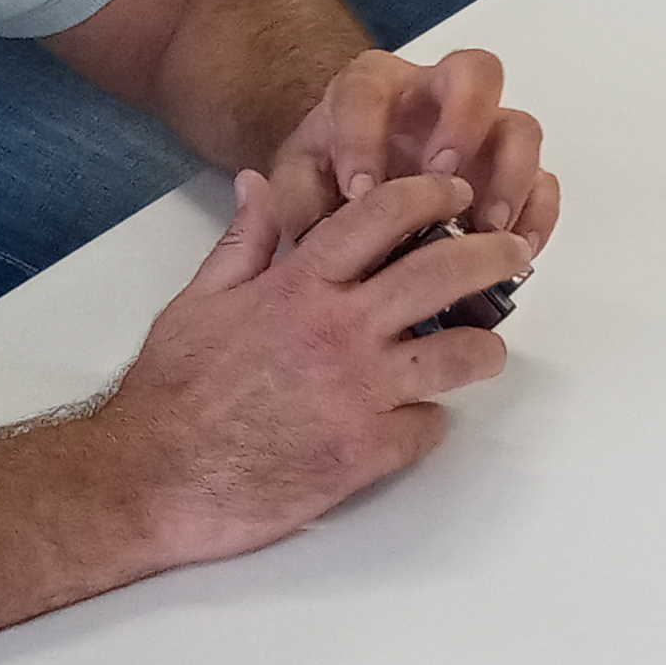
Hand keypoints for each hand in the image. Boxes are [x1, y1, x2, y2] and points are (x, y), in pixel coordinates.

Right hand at [98, 170, 517, 563]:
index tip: (454, 192)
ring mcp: (357, 394)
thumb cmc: (168, 394)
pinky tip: (418, 421)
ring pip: (457, 355)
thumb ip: (243, 243)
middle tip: (514, 252)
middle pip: (441, 275)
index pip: (381, 215)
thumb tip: (257, 184)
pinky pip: (427, 429)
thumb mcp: (197, 301)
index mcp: (297, 286)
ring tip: (486, 349)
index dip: (429, 195)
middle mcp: (338, 331)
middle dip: (491, 256)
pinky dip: (428, 423)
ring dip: (482, 348)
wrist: (150, 480)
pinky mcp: (363, 454)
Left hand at [264, 47, 560, 260]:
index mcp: (374, 87)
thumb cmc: (333, 175)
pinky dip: (536, 214)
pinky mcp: (511, 173)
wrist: (359, 188)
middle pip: (474, 72)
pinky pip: (544, 181)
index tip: (359, 190)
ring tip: (487, 229)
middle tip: (445, 175)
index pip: (369, 89)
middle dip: (464, 121)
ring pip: (520, 126)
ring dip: (510, 175)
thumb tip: (303, 223)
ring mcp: (484, 133)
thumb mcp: (300, 180)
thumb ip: (293, 196)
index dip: (364, 135)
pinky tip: (518, 249)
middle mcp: (438, 96)